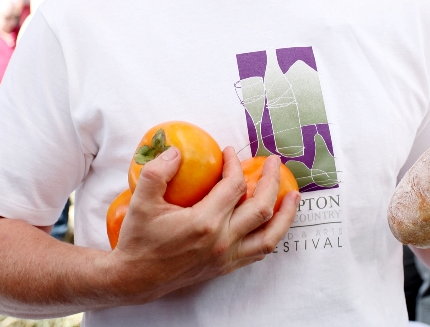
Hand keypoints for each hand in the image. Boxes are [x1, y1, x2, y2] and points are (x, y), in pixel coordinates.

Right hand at [105, 148, 299, 302]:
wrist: (135, 279)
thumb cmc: (139, 239)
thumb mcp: (141, 201)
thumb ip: (157, 172)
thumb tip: (177, 151)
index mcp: (205, 222)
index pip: (234, 185)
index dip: (235, 164)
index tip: (229, 153)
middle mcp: (222, 241)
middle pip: (261, 207)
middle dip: (272, 181)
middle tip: (274, 162)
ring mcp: (227, 256)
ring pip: (270, 235)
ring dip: (285, 214)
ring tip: (294, 196)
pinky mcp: (226, 267)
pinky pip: (259, 251)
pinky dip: (271, 235)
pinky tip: (274, 222)